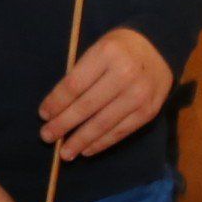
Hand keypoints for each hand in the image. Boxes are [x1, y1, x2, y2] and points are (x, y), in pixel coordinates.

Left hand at [38, 26, 172, 159]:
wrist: (158, 50)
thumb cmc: (119, 49)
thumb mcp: (98, 48)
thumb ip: (81, 74)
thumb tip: (56, 109)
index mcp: (107, 53)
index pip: (74, 84)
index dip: (56, 102)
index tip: (43, 114)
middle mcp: (125, 74)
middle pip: (86, 106)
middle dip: (63, 124)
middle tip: (46, 136)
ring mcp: (139, 95)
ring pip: (103, 123)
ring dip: (81, 140)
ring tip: (64, 153)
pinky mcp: (148, 112)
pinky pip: (121, 132)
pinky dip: (102, 143)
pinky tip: (87, 149)